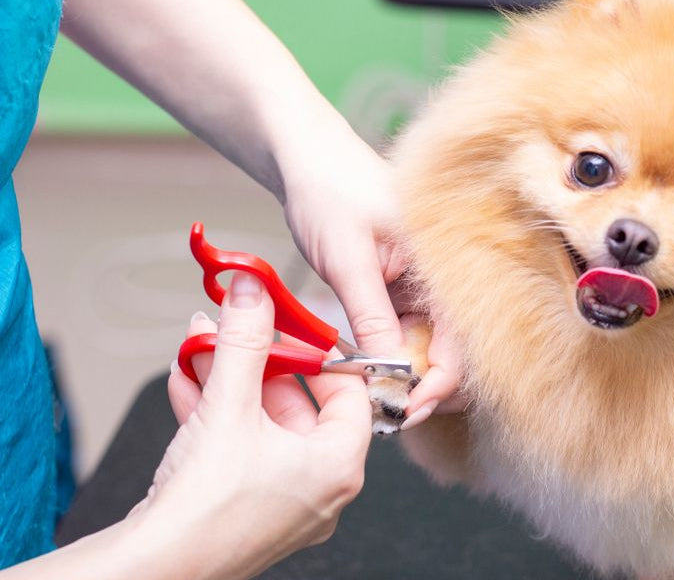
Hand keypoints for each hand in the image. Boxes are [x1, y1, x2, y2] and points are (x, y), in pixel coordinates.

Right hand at [138, 272, 371, 577]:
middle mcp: (320, 487)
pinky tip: (185, 380)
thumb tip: (253, 291)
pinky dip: (215, 414)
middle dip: (258, 361)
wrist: (153, 569)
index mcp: (338, 466)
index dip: (319, 352)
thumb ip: (244, 341)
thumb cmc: (205, 507)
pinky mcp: (246, 507)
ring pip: (261, 423)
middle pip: (298, 404)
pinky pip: (240, 448)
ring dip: (229, 381)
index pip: (350, 391)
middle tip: (236, 329)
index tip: (291, 325)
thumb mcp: (230, 405)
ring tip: (200, 347)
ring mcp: (282, 501)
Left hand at [275, 115, 463, 423]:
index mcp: (448, 261)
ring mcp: (426, 284)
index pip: (461, 340)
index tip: (405, 409)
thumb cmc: (329, 190)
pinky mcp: (405, 289)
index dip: (438, 383)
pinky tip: (370, 370)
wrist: (305, 157)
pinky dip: (391, 355)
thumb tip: (390, 375)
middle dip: (424, 386)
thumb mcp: (347, 261)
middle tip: (388, 412)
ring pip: (429, 347)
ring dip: (406, 375)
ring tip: (375, 396)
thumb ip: (372, 319)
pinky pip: (408, 333)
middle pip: (453, 350)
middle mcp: (446, 276)